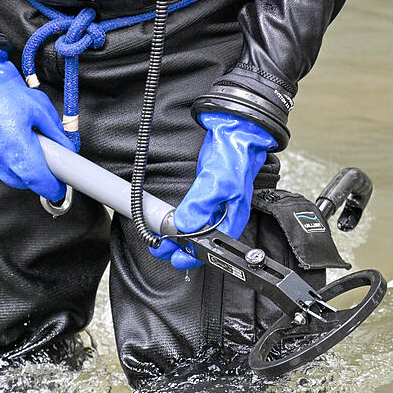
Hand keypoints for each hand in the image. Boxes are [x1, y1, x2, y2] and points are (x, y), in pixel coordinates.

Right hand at [0, 50, 73, 201]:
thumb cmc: (3, 91)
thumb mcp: (39, 108)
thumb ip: (56, 132)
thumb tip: (67, 148)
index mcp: (18, 151)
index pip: (40, 183)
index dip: (53, 188)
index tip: (59, 187)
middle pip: (23, 182)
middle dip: (35, 176)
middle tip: (42, 160)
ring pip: (5, 177)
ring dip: (16, 169)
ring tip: (19, 146)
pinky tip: (0, 145)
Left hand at [149, 113, 275, 269]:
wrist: (233, 134)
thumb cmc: (234, 158)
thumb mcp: (216, 183)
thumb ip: (199, 206)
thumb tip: (184, 226)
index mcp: (232, 220)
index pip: (212, 247)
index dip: (192, 255)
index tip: (174, 257)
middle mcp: (224, 218)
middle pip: (200, 242)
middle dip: (180, 248)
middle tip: (160, 249)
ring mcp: (214, 208)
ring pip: (194, 230)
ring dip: (177, 236)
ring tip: (159, 238)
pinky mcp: (205, 198)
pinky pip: (191, 216)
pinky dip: (179, 221)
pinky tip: (168, 222)